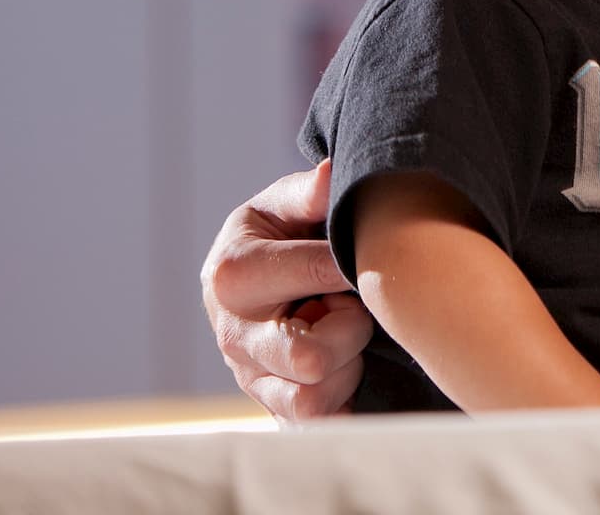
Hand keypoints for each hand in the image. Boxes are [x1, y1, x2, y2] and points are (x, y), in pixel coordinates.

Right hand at [199, 160, 373, 420]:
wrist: (253, 283)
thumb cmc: (279, 235)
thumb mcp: (284, 204)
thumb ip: (309, 192)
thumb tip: (333, 174)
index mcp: (231, 274)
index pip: (317, 272)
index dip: (356, 266)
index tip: (367, 259)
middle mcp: (232, 334)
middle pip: (310, 355)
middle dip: (349, 327)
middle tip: (351, 305)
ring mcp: (249, 379)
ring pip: (313, 396)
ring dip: (348, 366)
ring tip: (347, 335)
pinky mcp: (271, 409)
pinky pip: (314, 425)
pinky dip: (343, 402)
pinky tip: (350, 371)